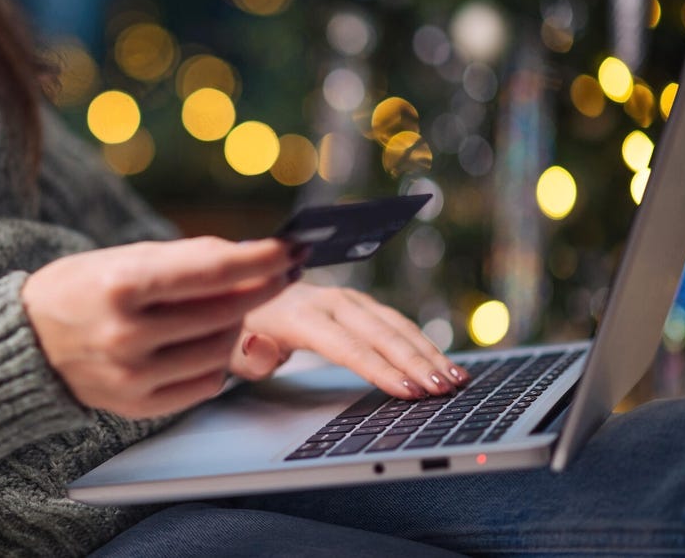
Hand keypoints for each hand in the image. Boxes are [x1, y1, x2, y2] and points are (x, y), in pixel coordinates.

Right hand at [22, 237, 297, 418]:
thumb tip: (250, 256)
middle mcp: (126, 334)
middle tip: (279, 271)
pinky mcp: (138, 405)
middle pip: (226, 310)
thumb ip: (185, 259)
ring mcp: (132, 375)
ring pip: (222, 348)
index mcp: (121, 284)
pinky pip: (206, 385)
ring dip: (237, 323)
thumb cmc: (80, 289)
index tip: (291, 248)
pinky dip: (216, 360)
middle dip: (263, 288)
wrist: (26, 342)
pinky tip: (203, 341)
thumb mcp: (123, 258)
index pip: (213, 271)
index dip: (262, 259)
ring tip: (226, 305)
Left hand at [229, 282, 468, 398]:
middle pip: (379, 333)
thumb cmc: (236, 328)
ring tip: (457, 380)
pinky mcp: (356, 303)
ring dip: (427, 351)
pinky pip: (393, 322)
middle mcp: (328, 301)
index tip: (409, 392)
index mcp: (298, 315)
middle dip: (416, 362)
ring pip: (393, 324)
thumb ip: (247, 356)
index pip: (347, 346)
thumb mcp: (228, 347)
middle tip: (446, 389)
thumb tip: (265, 352)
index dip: (380, 370)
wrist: (241, 292)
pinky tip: (441, 363)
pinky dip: (420, 342)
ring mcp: (345, 299)